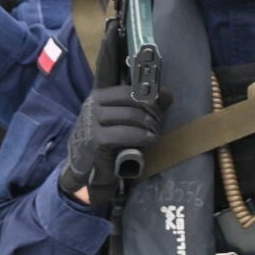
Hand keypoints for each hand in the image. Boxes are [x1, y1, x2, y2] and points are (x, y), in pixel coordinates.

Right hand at [58, 85, 166, 206]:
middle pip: (132, 101)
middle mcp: (93, 104)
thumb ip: (145, 105)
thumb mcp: (125, 120)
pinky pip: (123, 134)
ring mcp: (92, 121)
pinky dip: (140, 136)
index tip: (159, 108)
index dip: (148, 97)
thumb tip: (167, 94)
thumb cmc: (108, 140)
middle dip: (151, 112)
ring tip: (155, 134)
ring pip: (129, 115)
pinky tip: (149, 140)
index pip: (129, 89)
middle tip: (158, 124)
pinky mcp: (94, 139)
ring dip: (149, 124)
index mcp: (100, 96)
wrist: (88, 166)